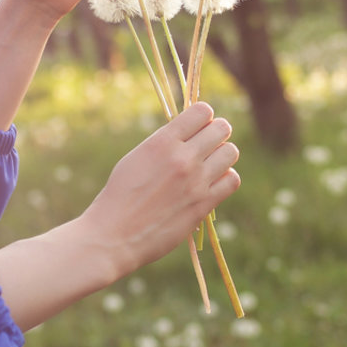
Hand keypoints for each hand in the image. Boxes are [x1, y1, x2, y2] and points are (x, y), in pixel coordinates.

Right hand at [80, 103, 240, 276]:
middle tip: (207, 144)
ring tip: (210, 164)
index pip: (202, 111)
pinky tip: (213, 183)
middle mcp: (182, 157)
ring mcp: (196, 181)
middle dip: (217, 132)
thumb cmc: (119, 196)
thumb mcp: (137, 158)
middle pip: (222, 129)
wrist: (114, 235)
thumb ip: (165, 144)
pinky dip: (226, 178)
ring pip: (231, 152)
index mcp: (162, 142)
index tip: (198, 126)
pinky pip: (232, 180)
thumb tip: (189, 134)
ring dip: (223, 155)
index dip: (204, 116)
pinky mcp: (203, 204)